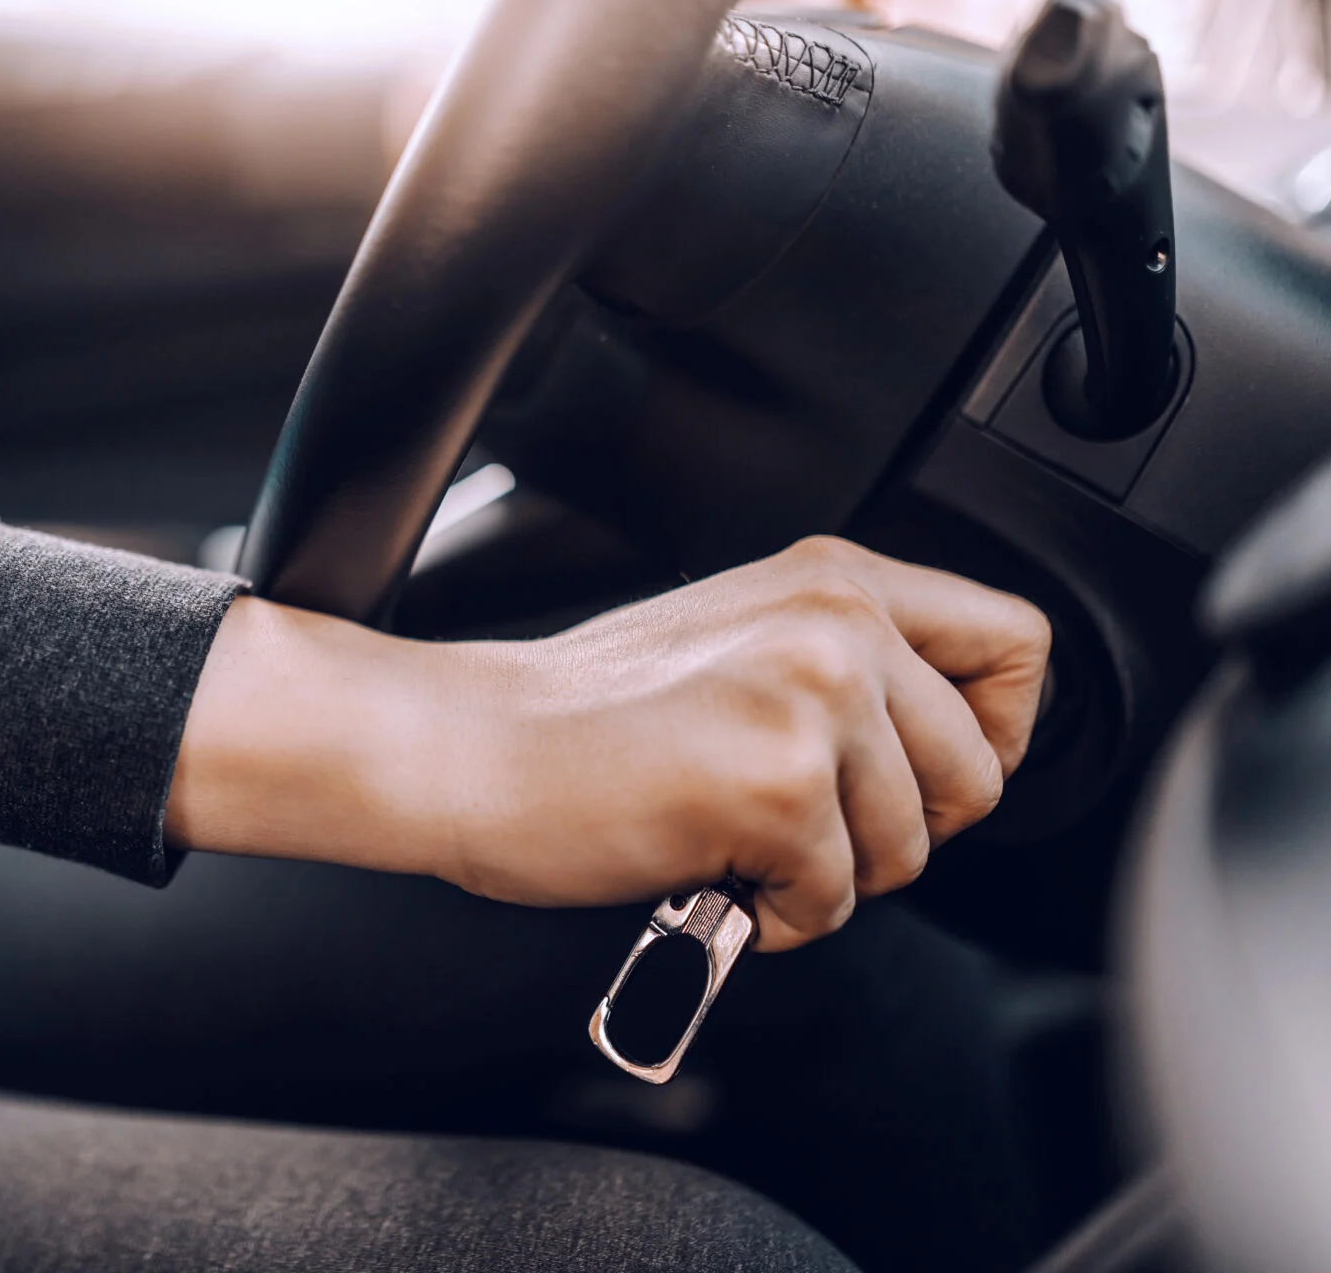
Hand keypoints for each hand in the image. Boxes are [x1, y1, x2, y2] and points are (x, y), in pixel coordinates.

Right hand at [167, 536, 1050, 950]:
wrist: (471, 745)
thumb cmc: (580, 716)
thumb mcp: (740, 643)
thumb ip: (848, 666)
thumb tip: (952, 750)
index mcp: (836, 577)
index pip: (1020, 647)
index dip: (992, 733)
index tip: (920, 773)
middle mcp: (840, 619)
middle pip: (982, 773)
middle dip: (902, 830)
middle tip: (804, 826)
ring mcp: (815, 694)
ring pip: (914, 846)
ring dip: (829, 874)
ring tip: (736, 839)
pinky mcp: (781, 781)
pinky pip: (840, 899)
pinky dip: (777, 914)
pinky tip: (709, 865)